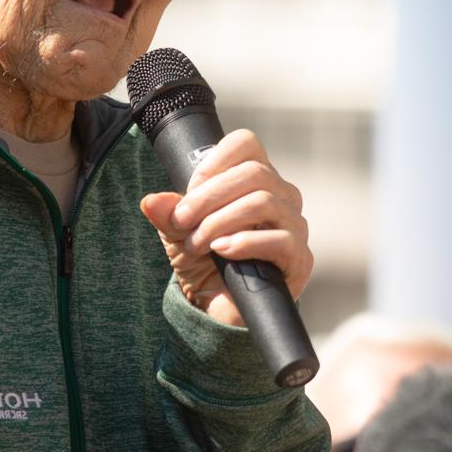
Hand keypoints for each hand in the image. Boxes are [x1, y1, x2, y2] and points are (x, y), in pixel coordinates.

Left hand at [139, 129, 312, 327]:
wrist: (218, 307)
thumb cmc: (205, 261)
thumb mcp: (179, 234)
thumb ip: (168, 214)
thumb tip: (152, 202)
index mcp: (257, 180)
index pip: (247, 144)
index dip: (215, 161)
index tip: (189, 189)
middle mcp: (282, 197)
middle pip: (254, 172)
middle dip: (208, 197)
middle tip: (182, 222)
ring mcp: (295, 226)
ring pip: (263, 202)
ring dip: (220, 222)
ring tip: (198, 243)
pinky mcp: (299, 258)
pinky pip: (279, 239)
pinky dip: (244, 243)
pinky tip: (222, 251)